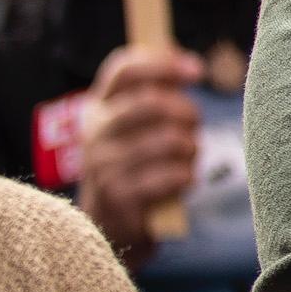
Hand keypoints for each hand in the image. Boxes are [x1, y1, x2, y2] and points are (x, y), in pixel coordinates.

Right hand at [76, 46, 203, 257]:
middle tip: (194, 127)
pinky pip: (173, 175)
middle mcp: (94, 133)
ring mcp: (103, 166)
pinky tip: (180, 183)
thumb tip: (188, 65)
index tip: (196, 70)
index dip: (163, 63)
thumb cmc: (136, 167)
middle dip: (188, 112)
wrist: (111, 227)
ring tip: (185, 159)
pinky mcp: (119, 197)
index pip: (124, 69)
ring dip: (191, 149)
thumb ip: (156, 95)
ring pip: (171, 140)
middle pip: (153, 102)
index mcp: (97, 108)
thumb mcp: (136, 128)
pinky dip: (187, 177)